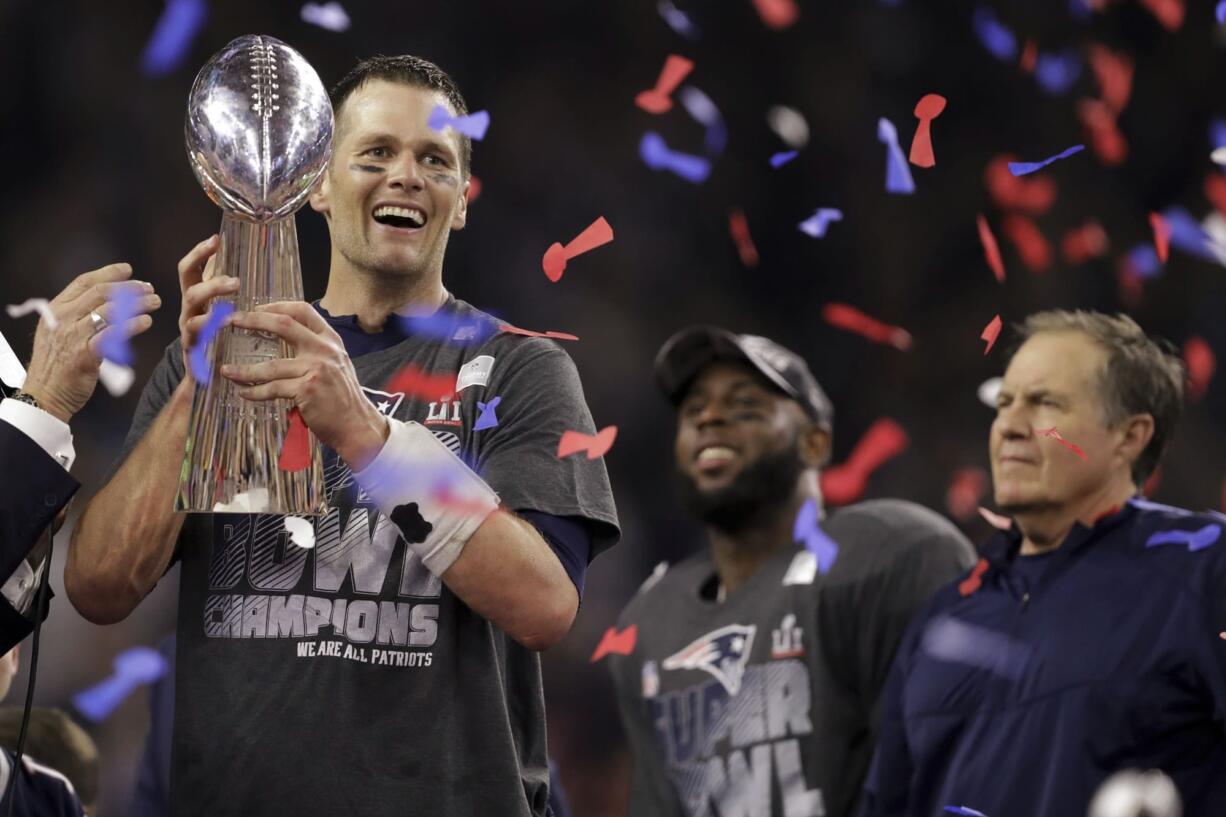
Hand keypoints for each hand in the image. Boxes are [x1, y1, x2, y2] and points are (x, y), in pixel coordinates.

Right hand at [22, 263, 161, 421]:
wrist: (45, 394)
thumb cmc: (57, 364)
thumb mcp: (60, 331)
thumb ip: (78, 314)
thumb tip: (108, 301)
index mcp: (56, 309)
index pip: (84, 282)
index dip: (108, 273)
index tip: (128, 270)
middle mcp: (64, 318)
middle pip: (101, 293)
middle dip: (129, 288)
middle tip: (149, 289)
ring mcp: (73, 335)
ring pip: (109, 310)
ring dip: (136, 304)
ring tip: (155, 303)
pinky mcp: (85, 354)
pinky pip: (111, 335)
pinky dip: (131, 326)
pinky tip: (146, 322)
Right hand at [177, 235, 239, 378]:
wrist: (201, 372)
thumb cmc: (213, 333)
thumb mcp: (215, 306)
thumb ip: (221, 286)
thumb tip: (234, 258)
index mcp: (194, 296)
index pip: (190, 269)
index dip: (199, 253)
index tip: (216, 239)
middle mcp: (188, 310)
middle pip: (191, 289)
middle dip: (211, 282)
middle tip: (236, 281)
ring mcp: (188, 329)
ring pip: (193, 313)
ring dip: (212, 302)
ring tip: (233, 302)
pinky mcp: (193, 348)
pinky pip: (198, 336)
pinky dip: (211, 330)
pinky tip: (226, 326)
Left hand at [219, 302, 388, 469]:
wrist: (358, 425)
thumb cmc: (342, 398)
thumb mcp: (336, 364)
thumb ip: (316, 349)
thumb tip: (287, 337)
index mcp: (331, 340)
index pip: (302, 311)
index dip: (276, 306)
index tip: (255, 309)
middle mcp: (324, 350)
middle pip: (283, 325)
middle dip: (252, 320)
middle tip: (230, 321)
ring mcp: (316, 369)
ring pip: (271, 365)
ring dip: (244, 370)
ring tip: (227, 371)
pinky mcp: (307, 390)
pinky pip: (273, 389)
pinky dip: (255, 392)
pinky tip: (244, 393)